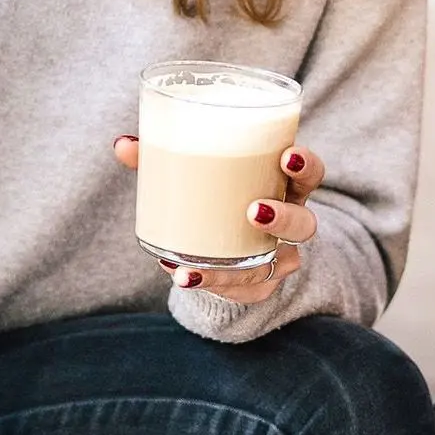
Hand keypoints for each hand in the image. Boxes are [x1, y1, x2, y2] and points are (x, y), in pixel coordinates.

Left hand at [114, 136, 319, 303]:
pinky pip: (241, 290)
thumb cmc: (225, 202)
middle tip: (253, 211)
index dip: (305, 165)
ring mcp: (280, 259)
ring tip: (191, 269)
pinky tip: (183, 276)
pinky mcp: (258, 286)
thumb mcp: (208, 179)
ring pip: (270, 267)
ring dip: (231, 268)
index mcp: (287, 189)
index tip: (285, 156)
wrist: (242, 252)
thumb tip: (124, 144)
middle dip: (283, 218)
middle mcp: (292, 225)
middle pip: (304, 224)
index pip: (311, 174)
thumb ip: (168, 159)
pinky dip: (209, 282)